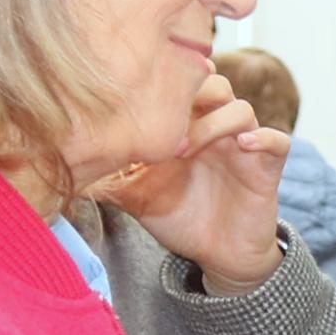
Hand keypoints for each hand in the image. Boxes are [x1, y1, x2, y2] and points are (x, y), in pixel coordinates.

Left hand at [102, 69, 288, 294]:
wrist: (216, 254)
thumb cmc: (178, 216)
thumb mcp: (134, 194)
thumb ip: (106, 174)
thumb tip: (58, 163)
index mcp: (186, 123)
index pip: (180, 80)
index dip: (162, 84)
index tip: (135, 108)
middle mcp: (215, 126)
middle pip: (212, 82)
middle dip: (187, 98)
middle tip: (160, 129)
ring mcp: (243, 145)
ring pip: (240, 107)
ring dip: (213, 123)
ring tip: (187, 150)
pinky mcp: (266, 167)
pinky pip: (277, 141)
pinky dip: (263, 138)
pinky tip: (242, 147)